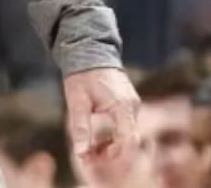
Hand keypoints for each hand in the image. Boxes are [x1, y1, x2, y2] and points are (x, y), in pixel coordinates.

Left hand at [63, 66, 140, 183]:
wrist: (91, 51)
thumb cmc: (83, 75)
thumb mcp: (77, 102)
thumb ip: (80, 128)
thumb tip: (81, 152)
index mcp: (122, 105)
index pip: (129, 139)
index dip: (114, 155)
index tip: (94, 159)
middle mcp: (132, 106)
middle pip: (129, 140)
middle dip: (110, 153)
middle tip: (87, 157)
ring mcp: (132, 104)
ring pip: (128, 135)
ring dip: (111, 146)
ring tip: (88, 149)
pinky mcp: (129, 104)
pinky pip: (126, 126)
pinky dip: (113, 136)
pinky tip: (97, 138)